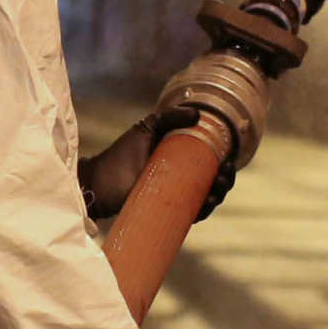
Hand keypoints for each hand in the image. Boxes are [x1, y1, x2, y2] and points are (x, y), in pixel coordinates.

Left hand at [77, 109, 237, 220]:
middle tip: (224, 173)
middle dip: (226, 179)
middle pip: (214, 182)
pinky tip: (206, 203)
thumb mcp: (147, 128)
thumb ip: (169, 116)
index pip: (212, 161)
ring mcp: (176, 197)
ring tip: (218, 186)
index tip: (230, 158)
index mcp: (183, 159)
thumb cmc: (121, 154)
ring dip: (218, 195)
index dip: (226, 161)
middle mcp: (183, 180)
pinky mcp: (168, 213)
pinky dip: (202, 211)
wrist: (98, 182)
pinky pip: (191, 215)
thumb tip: (197, 113)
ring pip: (206, 200)